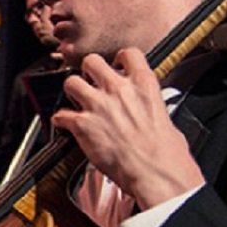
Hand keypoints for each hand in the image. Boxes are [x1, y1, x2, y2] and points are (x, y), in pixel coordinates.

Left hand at [51, 48, 204, 209]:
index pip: (127, 53)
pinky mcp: (83, 125)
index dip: (118, 59)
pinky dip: (60, 120)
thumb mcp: (166, 116)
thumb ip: (148, 104)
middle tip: (90, 82)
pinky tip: (65, 124)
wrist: (155, 172)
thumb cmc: (165, 153)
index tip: (115, 65)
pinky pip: (61, 115)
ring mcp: (98, 105)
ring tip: (76, 101)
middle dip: (88, 71)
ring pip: (71, 82)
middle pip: (92, 61)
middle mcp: (118, 89)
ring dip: (71, 91)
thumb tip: (145, 109)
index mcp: (143, 84)